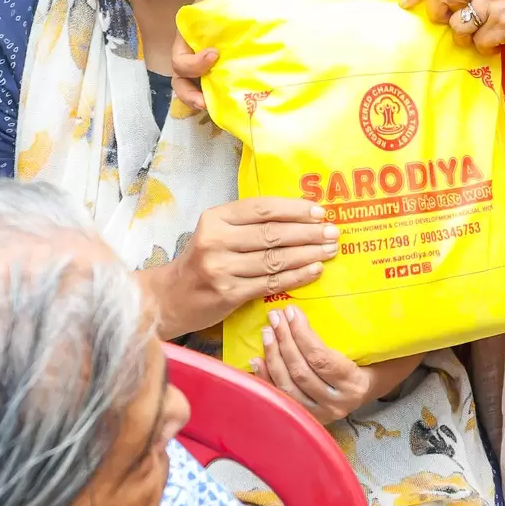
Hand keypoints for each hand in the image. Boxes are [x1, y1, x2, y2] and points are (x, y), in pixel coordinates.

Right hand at [141, 197, 337, 340]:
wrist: (172, 297)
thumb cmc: (203, 260)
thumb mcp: (217, 232)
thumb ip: (248, 223)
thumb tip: (299, 215)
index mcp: (215, 218)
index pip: (262, 208)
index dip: (294, 209)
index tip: (320, 211)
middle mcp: (216, 241)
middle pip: (272, 234)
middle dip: (308, 232)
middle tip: (333, 232)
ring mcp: (222, 268)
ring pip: (275, 259)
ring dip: (308, 254)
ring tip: (329, 250)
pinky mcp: (229, 293)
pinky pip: (271, 282)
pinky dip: (297, 276)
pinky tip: (314, 271)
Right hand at [171, 0, 322, 111]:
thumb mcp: (225, 1)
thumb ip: (216, 26)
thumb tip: (216, 58)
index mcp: (192, 28)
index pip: (179, 59)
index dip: (191, 65)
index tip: (214, 57)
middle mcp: (204, 43)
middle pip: (185, 78)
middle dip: (191, 93)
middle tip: (207, 104)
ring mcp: (223, 52)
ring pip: (205, 82)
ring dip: (208, 96)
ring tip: (219, 106)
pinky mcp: (243, 59)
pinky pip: (229, 80)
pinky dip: (228, 91)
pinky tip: (242, 98)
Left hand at [251, 304, 377, 423]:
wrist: (371, 390)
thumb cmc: (371, 361)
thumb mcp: (369, 347)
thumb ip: (352, 331)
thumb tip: (325, 291)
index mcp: (354, 383)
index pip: (321, 359)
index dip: (302, 334)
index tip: (291, 311)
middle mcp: (336, 403)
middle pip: (301, 372)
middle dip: (284, 341)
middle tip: (275, 317)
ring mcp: (319, 414)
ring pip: (287, 386)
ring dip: (273, 356)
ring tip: (267, 332)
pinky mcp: (305, 418)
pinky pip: (280, 398)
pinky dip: (266, 378)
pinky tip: (257, 359)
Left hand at [403, 0, 504, 49]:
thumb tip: (445, 1)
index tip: (406, 2)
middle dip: (436, 11)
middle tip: (445, 22)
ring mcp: (495, 3)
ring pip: (458, 25)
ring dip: (466, 37)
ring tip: (483, 35)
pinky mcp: (504, 24)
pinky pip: (479, 42)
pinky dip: (486, 47)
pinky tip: (500, 41)